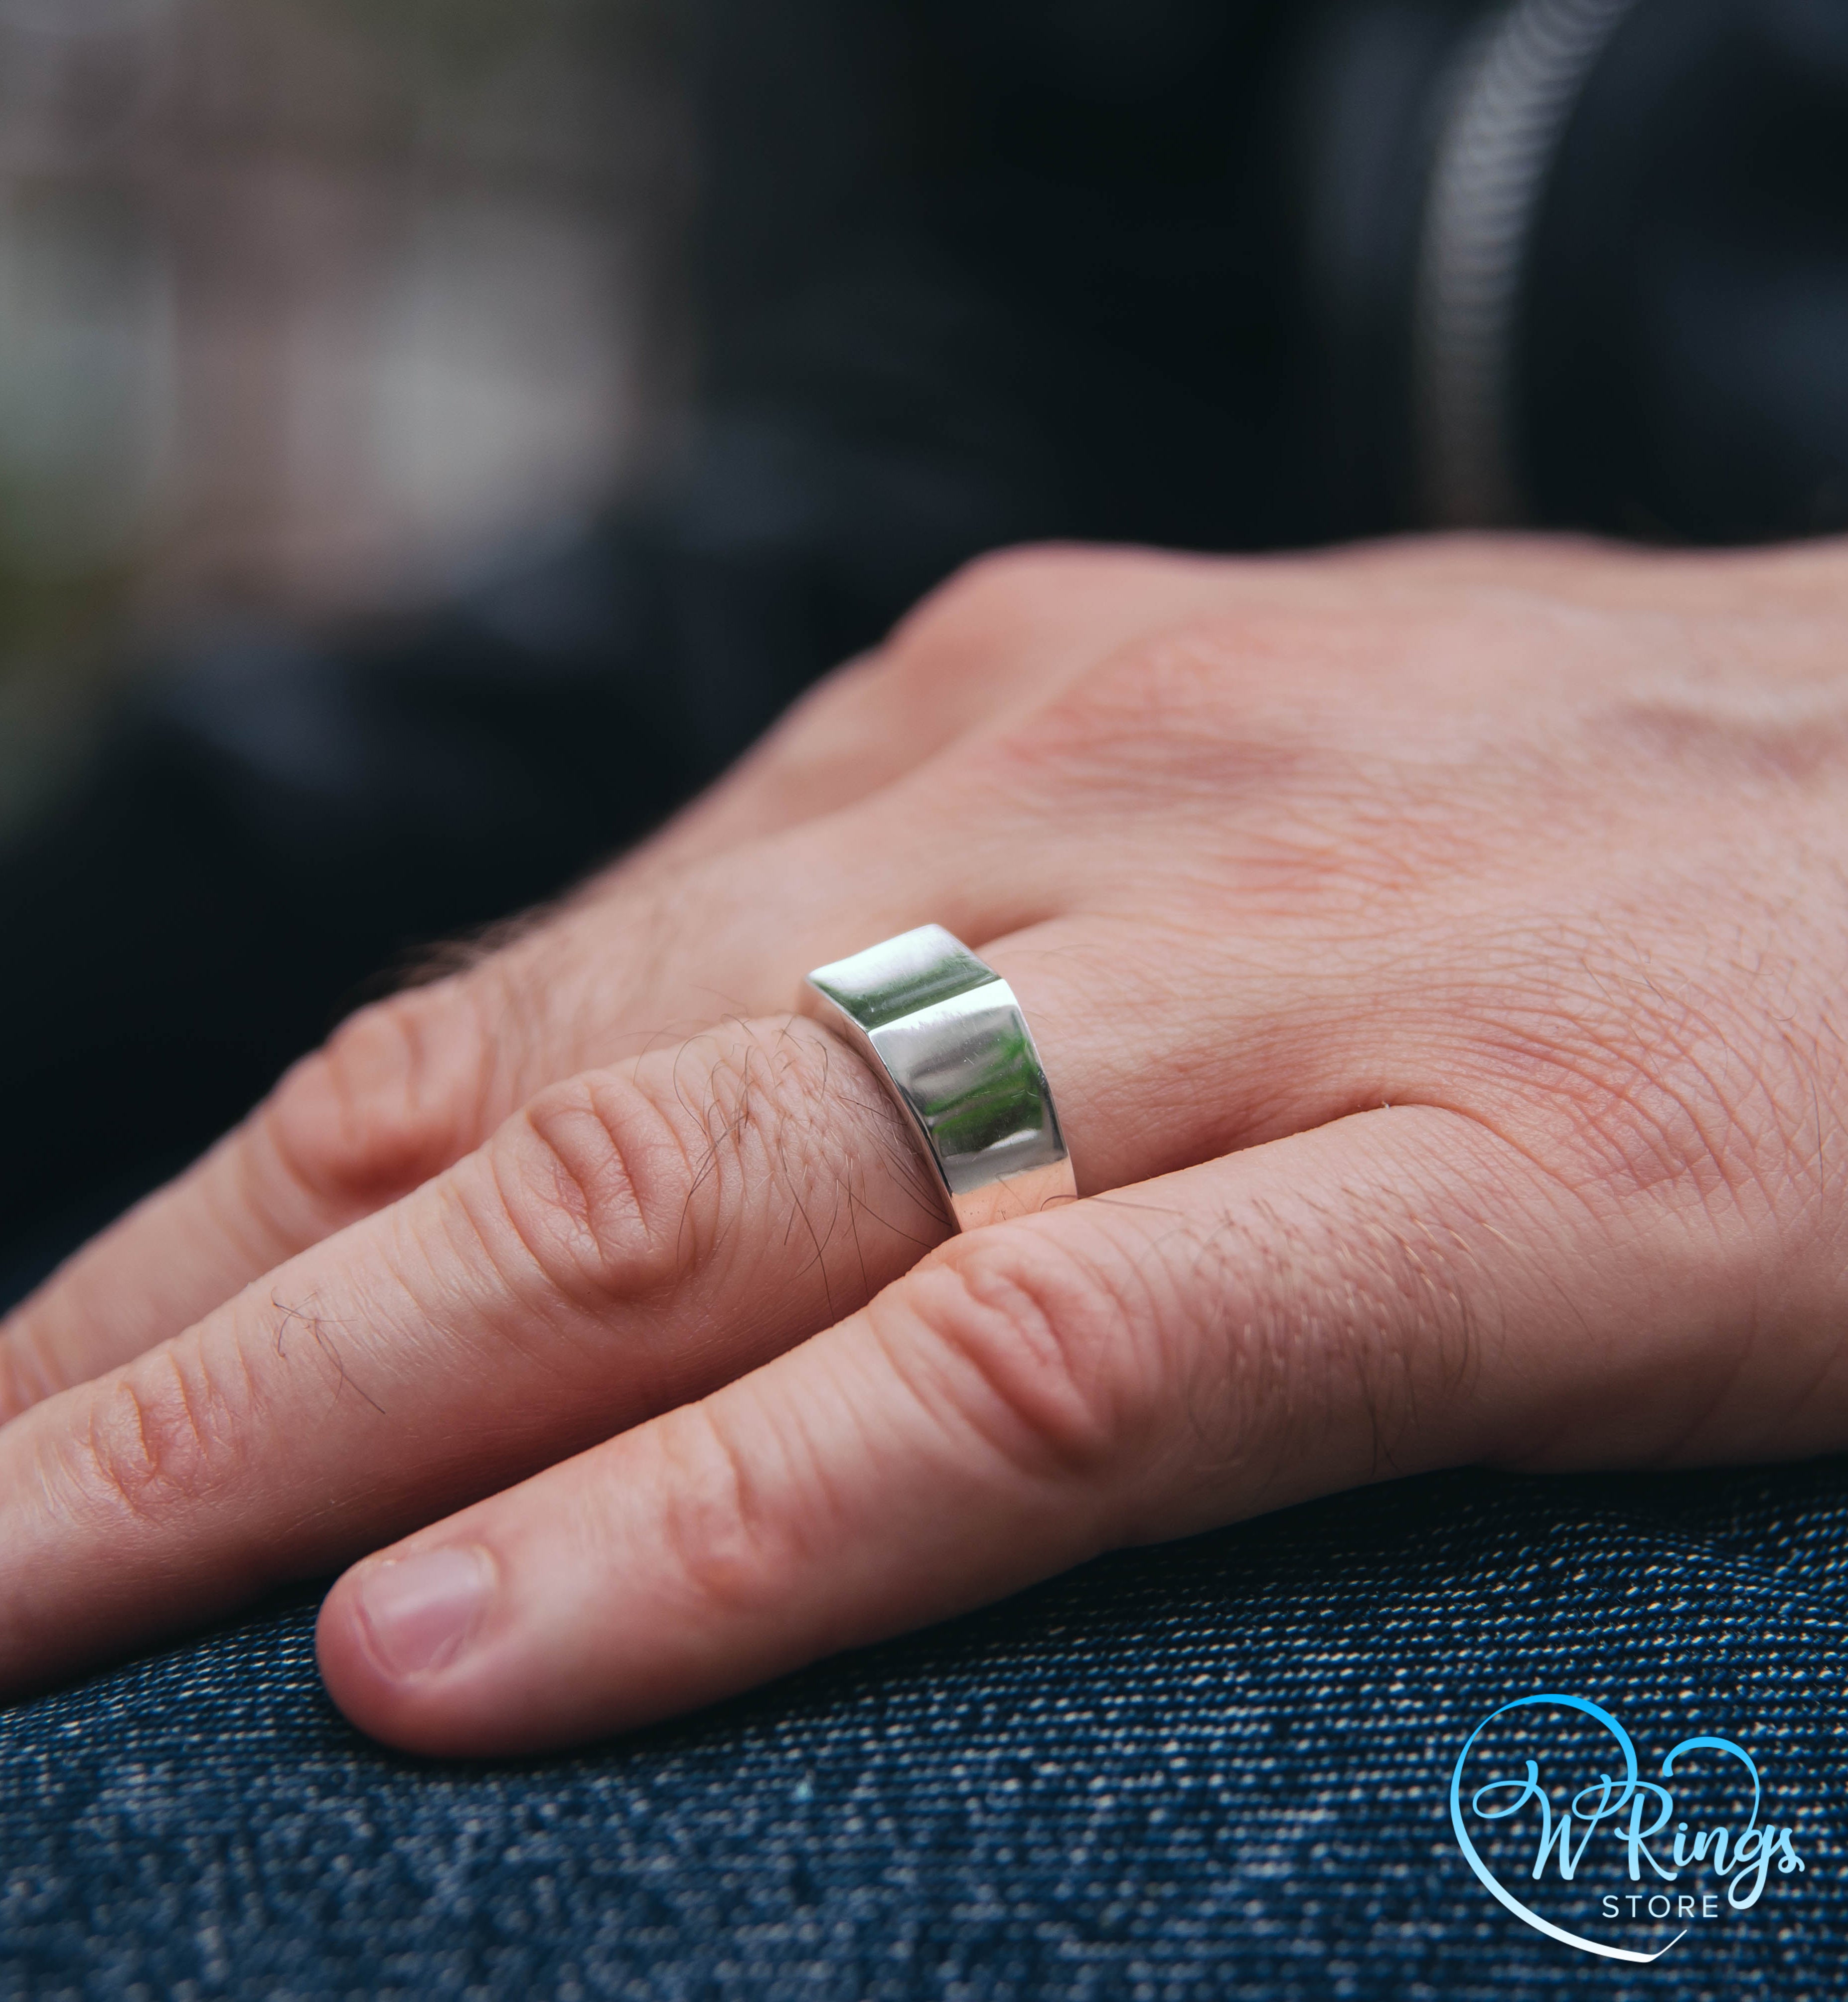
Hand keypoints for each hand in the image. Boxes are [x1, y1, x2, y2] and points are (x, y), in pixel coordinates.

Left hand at [5, 534, 1847, 1756]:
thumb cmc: (1583, 824)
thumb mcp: (1199, 814)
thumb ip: (938, 944)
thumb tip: (664, 1110)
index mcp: (988, 731)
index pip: (506, 1002)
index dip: (229, 1219)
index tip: (43, 1391)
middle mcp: (1065, 823)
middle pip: (525, 1115)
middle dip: (180, 1345)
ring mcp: (1266, 998)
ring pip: (705, 1222)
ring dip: (333, 1428)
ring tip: (47, 1608)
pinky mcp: (1492, 1182)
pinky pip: (1037, 1374)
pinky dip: (735, 1526)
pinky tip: (471, 1659)